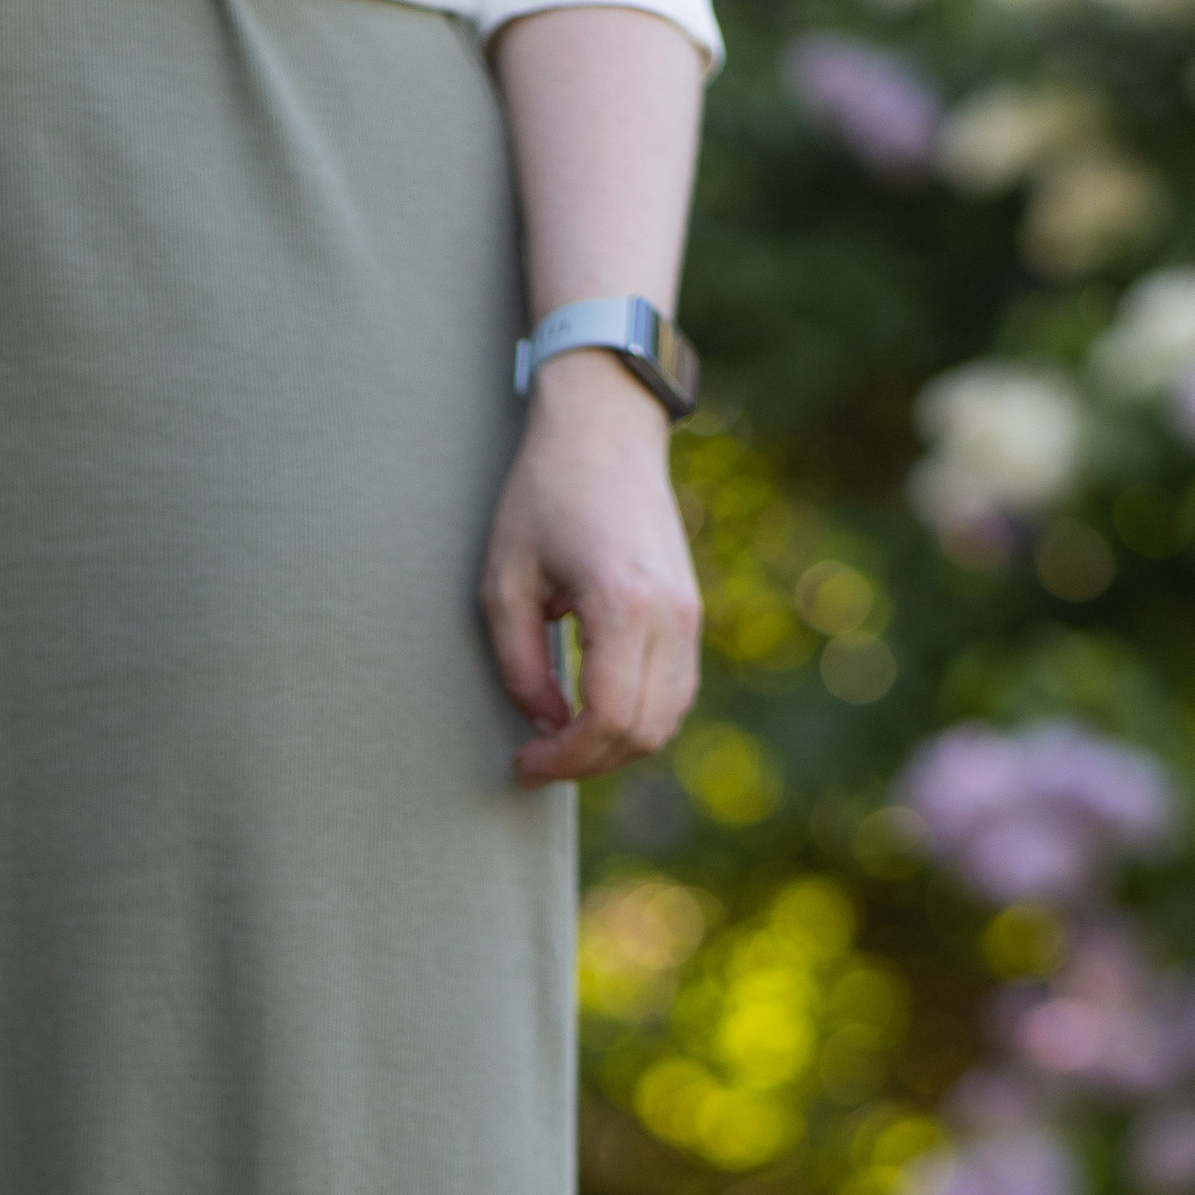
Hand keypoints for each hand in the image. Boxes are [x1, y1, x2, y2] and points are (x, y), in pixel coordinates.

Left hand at [479, 355, 701, 788]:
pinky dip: (638, 718)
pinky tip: (592, 713)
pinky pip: (676, 691)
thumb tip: (546, 725)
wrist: (604, 430)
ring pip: (668, 719)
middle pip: (644, 731)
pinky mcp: (691, 611)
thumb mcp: (504, 581)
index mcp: (624, 603)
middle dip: (588, 763)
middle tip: (536, 762)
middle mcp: (671, 615)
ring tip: (562, 742)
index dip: (566, 759)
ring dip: (616, 746)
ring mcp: (690, 614)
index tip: (524, 764)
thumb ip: (520, 664)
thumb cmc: (543, 494)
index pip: (610, 718)